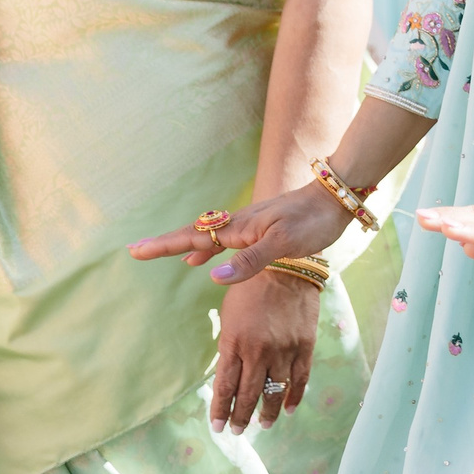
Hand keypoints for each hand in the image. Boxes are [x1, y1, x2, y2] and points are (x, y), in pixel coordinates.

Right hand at [128, 182, 352, 284]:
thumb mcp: (283, 243)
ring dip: (184, 246)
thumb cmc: (313, 221)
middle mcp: (239, 225)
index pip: (194, 237)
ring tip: (161, 254)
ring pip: (208, 237)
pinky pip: (224, 241)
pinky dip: (207, 251)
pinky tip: (203, 261)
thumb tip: (211, 276)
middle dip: (165, 244)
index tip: (137, 250)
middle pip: (194, 235)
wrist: (336, 198)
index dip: (165, 246)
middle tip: (136, 251)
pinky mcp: (261, 229)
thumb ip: (249, 260)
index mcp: (240, 228)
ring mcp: (250, 226)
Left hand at [212, 272, 317, 435]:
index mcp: (234, 343)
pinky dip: (294, 397)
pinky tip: (288, 409)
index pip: (225, 387)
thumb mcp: (229, 315)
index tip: (217, 426)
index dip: (220, 410)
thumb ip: (229, 346)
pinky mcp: (305, 346)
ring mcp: (284, 351)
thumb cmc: (250, 287)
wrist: (287, 265)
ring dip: (266, 413)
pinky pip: (299, 380)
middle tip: (236, 430)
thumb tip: (229, 374)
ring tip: (262, 425)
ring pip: (274, 392)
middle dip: (240, 417)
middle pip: (248, 395)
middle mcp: (258, 351)